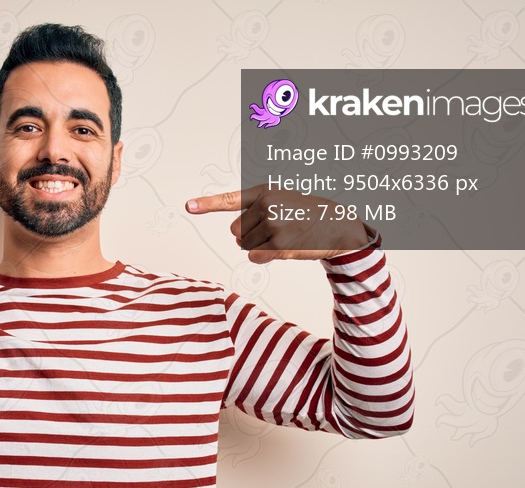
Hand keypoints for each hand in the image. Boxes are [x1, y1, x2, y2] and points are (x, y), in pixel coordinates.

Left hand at [185, 185, 369, 263]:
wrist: (336, 224)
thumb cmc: (304, 214)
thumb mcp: (281, 202)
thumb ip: (255, 212)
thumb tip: (236, 236)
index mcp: (264, 192)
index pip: (230, 199)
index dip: (207, 204)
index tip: (188, 206)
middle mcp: (266, 206)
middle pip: (236, 231)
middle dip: (251, 234)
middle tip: (277, 228)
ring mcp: (273, 224)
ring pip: (245, 245)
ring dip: (261, 246)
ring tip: (284, 236)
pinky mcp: (279, 244)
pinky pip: (255, 257)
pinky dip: (265, 257)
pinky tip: (284, 247)